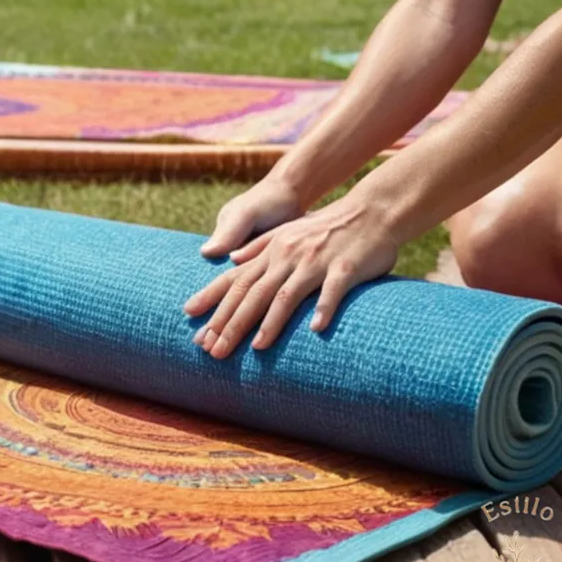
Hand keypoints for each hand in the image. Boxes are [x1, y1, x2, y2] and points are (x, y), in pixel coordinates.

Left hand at [184, 192, 399, 358]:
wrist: (372, 210)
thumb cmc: (330, 227)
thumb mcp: (289, 231)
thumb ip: (258, 246)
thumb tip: (230, 259)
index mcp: (273, 251)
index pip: (235, 279)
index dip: (212, 299)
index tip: (189, 318)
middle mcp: (288, 257)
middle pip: (253, 293)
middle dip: (230, 323)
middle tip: (213, 350)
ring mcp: (315, 262)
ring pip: (286, 295)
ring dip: (270, 323)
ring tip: (256, 348)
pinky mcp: (344, 268)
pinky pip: (332, 291)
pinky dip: (323, 309)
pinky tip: (315, 329)